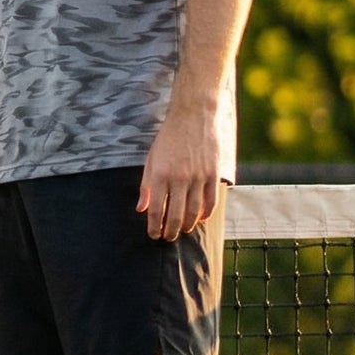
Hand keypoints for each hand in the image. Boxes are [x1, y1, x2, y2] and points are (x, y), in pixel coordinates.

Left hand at [138, 101, 222, 239]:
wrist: (193, 117)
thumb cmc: (168, 139)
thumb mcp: (151, 159)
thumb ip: (146, 185)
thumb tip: (141, 209)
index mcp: (159, 175)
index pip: (156, 210)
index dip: (154, 226)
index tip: (153, 235)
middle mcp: (179, 178)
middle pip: (176, 215)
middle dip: (171, 230)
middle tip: (168, 238)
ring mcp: (198, 177)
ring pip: (194, 211)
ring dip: (188, 225)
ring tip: (183, 231)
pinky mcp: (213, 174)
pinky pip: (211, 201)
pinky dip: (206, 214)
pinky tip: (200, 219)